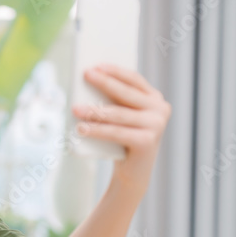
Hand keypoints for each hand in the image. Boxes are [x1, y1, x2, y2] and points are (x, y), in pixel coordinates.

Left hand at [72, 65, 170, 196]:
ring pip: (118, 114)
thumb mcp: (119, 116)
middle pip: (126, 93)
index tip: (96, 64)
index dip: (115, 71)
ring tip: (75, 108)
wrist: (133, 172)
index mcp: (155, 98)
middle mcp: (160, 109)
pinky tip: (80, 128)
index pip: (134, 79)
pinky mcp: (148, 142)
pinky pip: (116, 132)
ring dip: (94, 110)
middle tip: (85, 74)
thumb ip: (111, 100)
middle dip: (104, 82)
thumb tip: (87, 83)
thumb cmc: (121, 139)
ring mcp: (157, 126)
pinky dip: (96, 130)